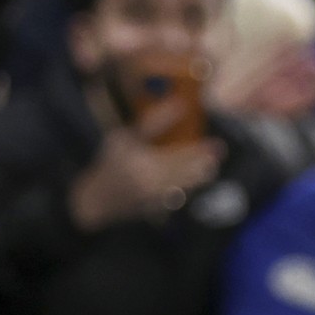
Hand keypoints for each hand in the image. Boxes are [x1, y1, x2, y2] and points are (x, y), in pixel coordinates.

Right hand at [69, 99, 224, 230]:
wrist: (95, 201)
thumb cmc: (109, 163)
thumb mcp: (126, 138)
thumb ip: (154, 123)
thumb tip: (181, 104)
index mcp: (146, 165)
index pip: (182, 156)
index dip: (202, 150)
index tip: (218, 143)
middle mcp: (155, 185)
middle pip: (191, 173)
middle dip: (206, 163)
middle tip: (219, 152)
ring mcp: (158, 200)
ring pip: (189, 186)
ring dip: (201, 175)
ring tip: (210, 165)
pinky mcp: (159, 209)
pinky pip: (180, 196)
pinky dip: (188, 186)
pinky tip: (194, 178)